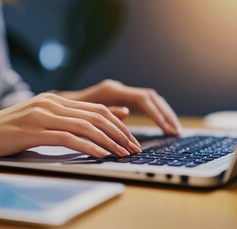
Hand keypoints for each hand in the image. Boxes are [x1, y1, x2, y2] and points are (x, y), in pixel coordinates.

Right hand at [0, 93, 141, 157]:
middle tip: (134, 147)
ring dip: (109, 141)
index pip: (96, 108)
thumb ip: (68, 119)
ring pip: (86, 126)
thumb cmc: (12, 130)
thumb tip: (96, 124)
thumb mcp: (43, 120)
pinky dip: (88, 147)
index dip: (118, 123)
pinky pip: (69, 138)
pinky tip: (100, 155)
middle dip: (120, 132)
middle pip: (96, 116)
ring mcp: (43, 115)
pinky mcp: (35, 131)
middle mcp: (52, 103)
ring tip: (123, 153)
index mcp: (56, 100)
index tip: (131, 137)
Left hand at [57, 80, 181, 134]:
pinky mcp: (122, 99)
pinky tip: (163, 127)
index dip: (156, 113)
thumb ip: (106, 113)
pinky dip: (155, 115)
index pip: (142, 99)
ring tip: (174, 131)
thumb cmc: (69, 112)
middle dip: (165, 114)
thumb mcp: (85, 115)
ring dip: (164, 114)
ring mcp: (121, 92)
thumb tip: (128, 113)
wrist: (60, 105)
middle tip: (176, 131)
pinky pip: (145, 105)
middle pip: (151, 97)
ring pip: (150, 100)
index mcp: (111, 91)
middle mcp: (118, 88)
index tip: (166, 128)